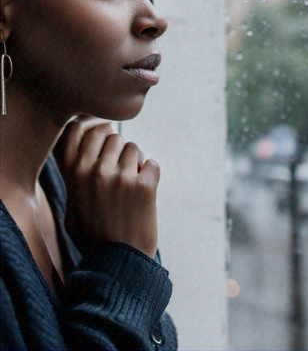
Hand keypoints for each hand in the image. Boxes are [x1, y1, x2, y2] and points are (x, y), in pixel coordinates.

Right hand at [53, 115, 158, 257]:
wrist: (119, 262)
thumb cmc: (95, 235)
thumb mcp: (72, 208)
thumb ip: (76, 178)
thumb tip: (86, 149)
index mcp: (73, 175)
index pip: (79, 130)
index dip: (93, 129)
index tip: (103, 136)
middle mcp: (94, 171)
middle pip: (111, 135)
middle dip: (118, 149)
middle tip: (121, 169)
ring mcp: (120, 177)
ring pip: (133, 148)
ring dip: (136, 162)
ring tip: (132, 184)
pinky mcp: (144, 185)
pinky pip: (151, 163)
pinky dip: (151, 174)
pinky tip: (145, 191)